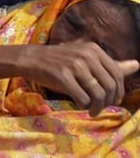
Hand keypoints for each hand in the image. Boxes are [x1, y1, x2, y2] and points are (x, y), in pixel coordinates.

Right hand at [19, 42, 139, 116]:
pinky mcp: (62, 76)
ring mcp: (74, 65)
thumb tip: (137, 65)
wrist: (31, 59)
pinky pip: (82, 98)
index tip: (112, 100)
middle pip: (109, 86)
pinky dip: (83, 105)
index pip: (117, 75)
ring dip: (97, 107)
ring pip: (97, 94)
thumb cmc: (60, 59)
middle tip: (101, 107)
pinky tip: (80, 105)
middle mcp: (86, 55)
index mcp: (94, 49)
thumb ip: (111, 63)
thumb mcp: (86, 57)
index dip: (117, 91)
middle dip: (108, 101)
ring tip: (92, 110)